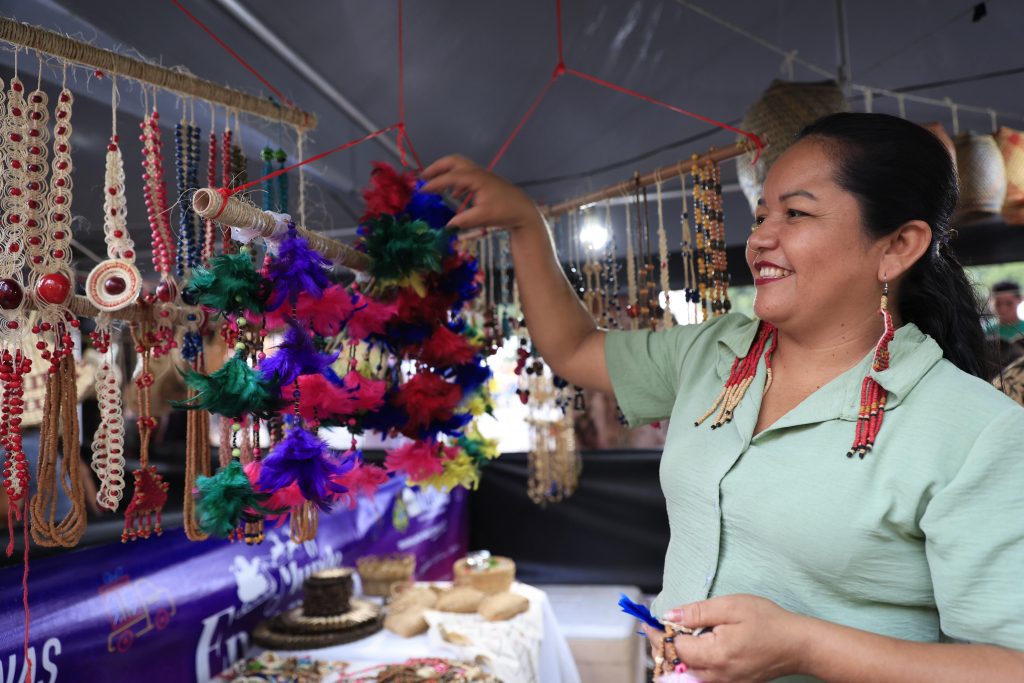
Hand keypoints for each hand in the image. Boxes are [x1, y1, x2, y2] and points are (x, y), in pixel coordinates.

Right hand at [420, 155, 540, 232]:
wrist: (523, 211)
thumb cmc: (504, 212)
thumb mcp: (483, 217)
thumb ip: (463, 220)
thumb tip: (447, 225)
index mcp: (476, 178)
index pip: (450, 177)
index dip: (434, 183)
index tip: (422, 190)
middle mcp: (477, 172)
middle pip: (453, 161)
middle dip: (437, 167)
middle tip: (424, 176)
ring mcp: (482, 175)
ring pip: (460, 166)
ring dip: (446, 172)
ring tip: (434, 184)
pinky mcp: (485, 181)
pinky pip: (466, 175)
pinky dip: (456, 180)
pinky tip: (454, 194)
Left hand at [663, 595, 808, 682]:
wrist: (796, 645)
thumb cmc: (767, 621)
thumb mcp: (731, 607)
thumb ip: (697, 612)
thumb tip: (669, 616)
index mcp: (715, 655)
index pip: (674, 648)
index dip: (658, 634)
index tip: (648, 622)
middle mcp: (716, 676)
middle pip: (676, 665)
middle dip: (664, 647)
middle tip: (659, 628)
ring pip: (686, 674)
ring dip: (675, 657)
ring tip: (674, 636)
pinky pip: (700, 677)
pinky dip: (689, 664)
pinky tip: (691, 648)